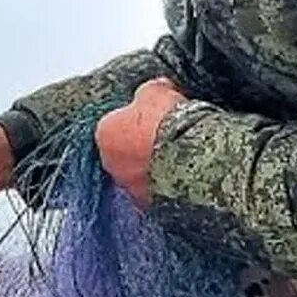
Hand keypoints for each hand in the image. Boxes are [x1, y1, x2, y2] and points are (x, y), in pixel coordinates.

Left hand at [94, 77, 181, 207]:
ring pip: (139, 175)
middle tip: (166, 138)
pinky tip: (183, 174)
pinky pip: (155, 192)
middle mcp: (110, 164)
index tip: (153, 118)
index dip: (136, 120)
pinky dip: (165, 186)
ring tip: (179, 157)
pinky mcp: (149, 205)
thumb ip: (148, 93)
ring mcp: (128, 187)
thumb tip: (154, 90)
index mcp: (104, 133)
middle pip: (124, 152)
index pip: (115, 124)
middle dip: (141, 146)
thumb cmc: (169, 121)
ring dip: (153, 168)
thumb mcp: (156, 91)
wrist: (192, 156)